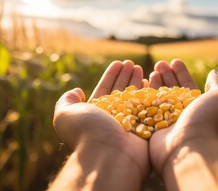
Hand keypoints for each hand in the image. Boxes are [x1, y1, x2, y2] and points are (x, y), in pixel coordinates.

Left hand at [52, 60, 150, 184]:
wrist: (110, 154)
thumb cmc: (88, 131)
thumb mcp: (66, 114)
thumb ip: (67, 100)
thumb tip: (77, 91)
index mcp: (96, 114)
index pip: (104, 90)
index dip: (111, 76)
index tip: (118, 63)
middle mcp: (113, 119)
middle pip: (121, 92)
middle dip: (126, 77)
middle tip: (132, 63)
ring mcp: (131, 123)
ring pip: (135, 98)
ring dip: (138, 82)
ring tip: (141, 68)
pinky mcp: (146, 127)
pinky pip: (149, 107)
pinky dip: (151, 94)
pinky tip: (152, 82)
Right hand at [148, 59, 217, 174]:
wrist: (189, 149)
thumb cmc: (207, 121)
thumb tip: (213, 72)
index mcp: (199, 108)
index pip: (189, 87)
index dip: (182, 73)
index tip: (174, 61)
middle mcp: (183, 116)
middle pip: (173, 91)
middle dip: (167, 76)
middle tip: (159, 63)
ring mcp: (167, 123)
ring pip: (159, 99)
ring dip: (155, 84)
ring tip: (152, 71)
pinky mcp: (152, 130)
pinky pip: (146, 110)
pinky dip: (144, 98)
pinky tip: (141, 85)